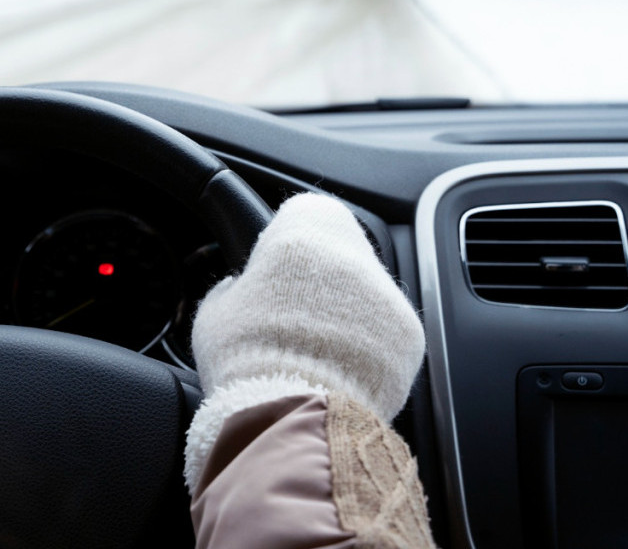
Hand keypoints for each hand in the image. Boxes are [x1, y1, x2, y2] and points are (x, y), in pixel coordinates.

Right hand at [184, 193, 425, 488]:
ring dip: (348, 310)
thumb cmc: (245, 359)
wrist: (292, 414)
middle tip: (292, 313)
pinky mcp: (411, 336)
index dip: (285, 240)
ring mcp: (389, 295)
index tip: (272, 269)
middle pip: (341, 249)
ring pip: (368, 290)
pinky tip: (340, 368)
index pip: (303, 212)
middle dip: (321, 276)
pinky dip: (370, 345)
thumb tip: (238, 288)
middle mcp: (353, 254)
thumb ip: (233, 288)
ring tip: (315, 348)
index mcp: (303, 232)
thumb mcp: (217, 312)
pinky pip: (388, 330)